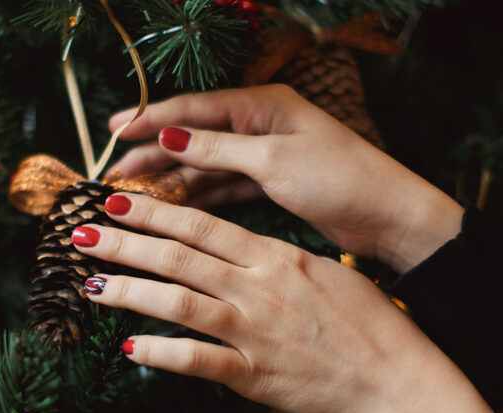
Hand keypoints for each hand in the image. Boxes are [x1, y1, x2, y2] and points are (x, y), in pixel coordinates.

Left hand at [73, 192, 447, 412]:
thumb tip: (240, 250)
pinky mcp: (254, 375)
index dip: (155, 211)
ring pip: (179, 301)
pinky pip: (197, 360)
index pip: (203, 224)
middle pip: (179, 255)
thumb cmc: (371, 324)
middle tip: (83, 232)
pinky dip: (160, 353)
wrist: (399, 378)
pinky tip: (129, 346)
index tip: (119, 200)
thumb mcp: (324, 274)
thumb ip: (276, 261)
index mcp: (276, 257)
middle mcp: (259, 287)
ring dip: (131, 290)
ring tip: (92, 285)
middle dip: (126, 241)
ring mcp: (254, 331)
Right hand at [108, 84, 463, 273]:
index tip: (114, 131)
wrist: (389, 216)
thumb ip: (218, 150)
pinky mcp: (271, 185)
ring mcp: (264, 156)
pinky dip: (197, 196)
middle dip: (152, 154)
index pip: (194, 110)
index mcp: (262, 106)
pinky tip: (170, 207)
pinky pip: (223, 187)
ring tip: (133, 194)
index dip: (150, 120)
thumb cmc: (340, 179)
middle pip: (194, 137)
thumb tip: (167, 137)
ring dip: (171, 179)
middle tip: (113, 173)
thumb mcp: (274, 161)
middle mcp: (259, 126)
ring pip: (205, 165)